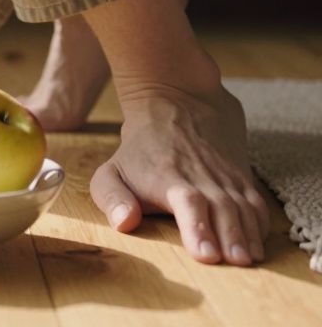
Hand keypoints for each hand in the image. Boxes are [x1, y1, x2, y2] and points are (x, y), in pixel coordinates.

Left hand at [89, 79, 270, 265]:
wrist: (176, 108)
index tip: (205, 254)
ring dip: (249, 234)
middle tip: (235, 263)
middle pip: (222, 209)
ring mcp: (225, 177)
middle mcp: (202, 178)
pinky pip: (256, 202)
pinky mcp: (241, 178)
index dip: (197, 227)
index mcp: (168, 179)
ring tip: (250, 259)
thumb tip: (124, 223)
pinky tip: (258, 245)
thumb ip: (112, 198)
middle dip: (230, 237)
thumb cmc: (139, 153)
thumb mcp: (111, 173)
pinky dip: (260, 224)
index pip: (188, 203)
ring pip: (243, 206)